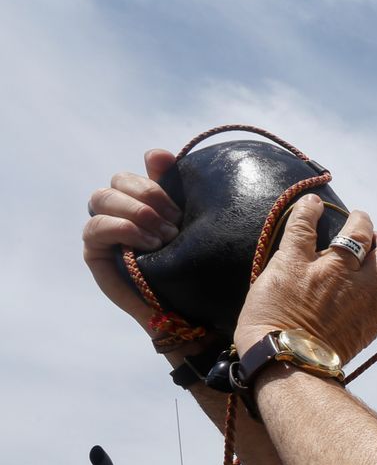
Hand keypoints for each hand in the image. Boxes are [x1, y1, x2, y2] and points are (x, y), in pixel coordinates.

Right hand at [82, 149, 182, 336]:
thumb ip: (173, 191)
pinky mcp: (95, 251)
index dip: (153, 170)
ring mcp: (106, 229)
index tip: (173, 178)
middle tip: (176, 221)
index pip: (140, 170)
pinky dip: (122, 228)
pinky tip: (147, 243)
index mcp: (145, 200)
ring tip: (164, 236)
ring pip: (103, 197)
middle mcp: (122, 211)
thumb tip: (157, 154)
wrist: (187, 310)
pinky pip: (95, 227)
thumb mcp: (190, 226)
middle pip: (119, 180)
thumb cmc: (192, 267)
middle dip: (148, 194)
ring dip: (135, 211)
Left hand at [235, 196, 376, 364]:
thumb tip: (363, 311)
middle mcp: (360, 287)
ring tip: (356, 219)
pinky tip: (312, 204)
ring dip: (360, 221)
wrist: (285, 361)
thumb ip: (366, 319)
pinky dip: (308, 211)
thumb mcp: (358, 342)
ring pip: (357, 232)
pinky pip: (304, 226)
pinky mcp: (295, 262)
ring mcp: (329, 271)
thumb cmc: (317, 361)